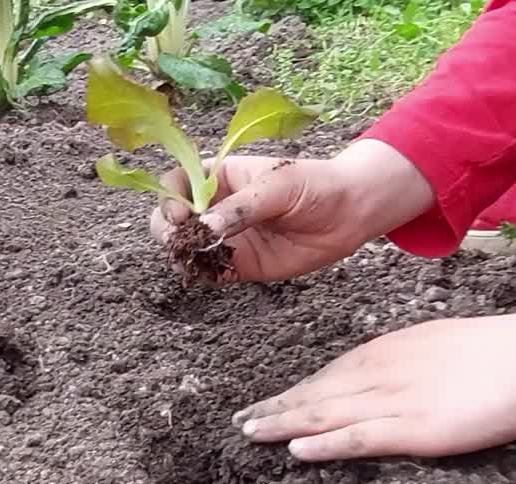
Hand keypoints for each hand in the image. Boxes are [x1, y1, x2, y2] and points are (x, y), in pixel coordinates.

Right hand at [149, 140, 435, 282]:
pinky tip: (209, 271)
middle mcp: (214, 207)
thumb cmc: (315, 185)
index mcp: (218, 177)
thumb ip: (243, 207)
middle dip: (166, 229)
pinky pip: (208, 272)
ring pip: (184, 247)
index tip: (182, 213)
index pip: (176, 183)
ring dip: (181, 255)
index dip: (169, 198)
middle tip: (180, 240)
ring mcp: (224, 237)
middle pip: (169, 218)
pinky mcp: (238, 264)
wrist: (350, 214)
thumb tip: (207, 227)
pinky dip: (201, 274)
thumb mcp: (279, 185)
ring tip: (195, 258)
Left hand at [233, 302, 515, 460]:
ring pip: (324, 413)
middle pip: (315, 393)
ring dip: (283, 424)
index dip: (294, 390)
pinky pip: (358, 437)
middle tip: (239, 421)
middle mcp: (379, 374)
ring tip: (249, 434)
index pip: (327, 375)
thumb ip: (406, 361)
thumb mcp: (435, 345)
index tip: (265, 401)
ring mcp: (392, 401)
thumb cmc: (495, 352)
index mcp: (386, 352)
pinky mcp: (412, 428)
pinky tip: (295, 450)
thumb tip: (389, 375)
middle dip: (275, 407)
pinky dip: (324, 444)